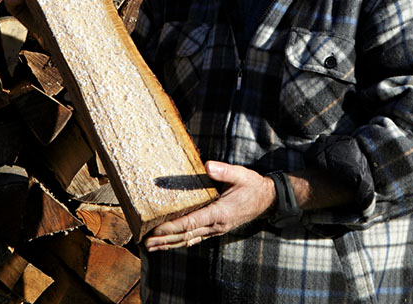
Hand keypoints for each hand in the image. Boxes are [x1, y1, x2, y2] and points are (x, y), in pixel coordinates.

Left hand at [143, 161, 275, 251]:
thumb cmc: (252, 186)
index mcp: (220, 213)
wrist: (267, 200)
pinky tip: (171, 244)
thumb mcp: (241, 174)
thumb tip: (207, 165)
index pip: (192, 222)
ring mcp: (216, 230)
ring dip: (170, 243)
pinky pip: (195, 238)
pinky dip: (181, 241)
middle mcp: (216, 225)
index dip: (173, 227)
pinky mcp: (216, 229)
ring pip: (189, 239)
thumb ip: (224, 171)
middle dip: (165, 239)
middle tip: (145, 243)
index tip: (156, 230)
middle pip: (186, 235)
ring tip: (151, 247)